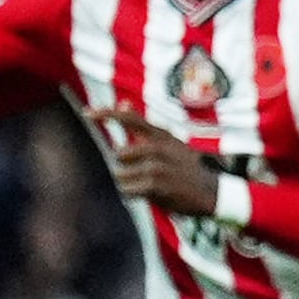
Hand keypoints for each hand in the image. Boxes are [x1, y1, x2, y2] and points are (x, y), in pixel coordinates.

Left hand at [91, 106, 221, 217]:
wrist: (212, 193)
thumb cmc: (184, 167)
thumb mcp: (168, 142)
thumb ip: (141, 125)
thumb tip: (123, 103)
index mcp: (162, 135)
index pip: (130, 119)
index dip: (106, 114)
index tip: (86, 113)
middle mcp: (159, 148)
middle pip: (119, 153)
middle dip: (125, 166)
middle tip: (145, 174)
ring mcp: (157, 166)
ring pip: (121, 174)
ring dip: (129, 182)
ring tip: (149, 185)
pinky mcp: (156, 185)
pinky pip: (127, 190)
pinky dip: (133, 194)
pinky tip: (150, 194)